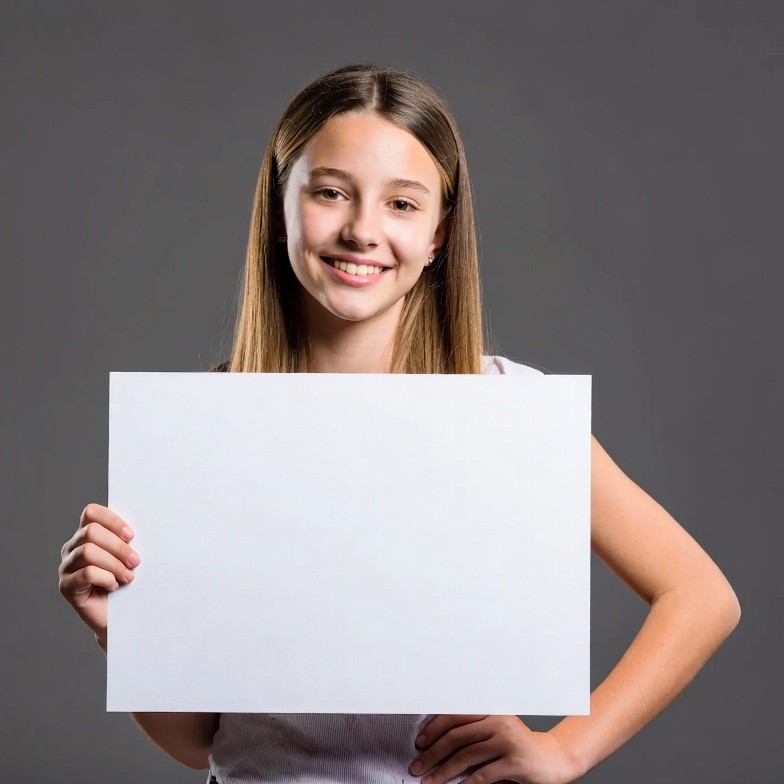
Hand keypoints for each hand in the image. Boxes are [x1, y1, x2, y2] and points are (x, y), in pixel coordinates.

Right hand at [58, 503, 140, 650]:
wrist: (122, 616)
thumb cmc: (128, 581)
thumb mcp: (129, 556)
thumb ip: (127, 540)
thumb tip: (143, 526)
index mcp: (85, 535)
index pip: (91, 513)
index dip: (112, 520)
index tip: (131, 536)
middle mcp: (71, 548)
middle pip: (91, 532)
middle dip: (118, 546)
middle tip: (136, 561)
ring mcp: (66, 567)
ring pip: (88, 552)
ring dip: (114, 563)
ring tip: (128, 576)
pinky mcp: (66, 587)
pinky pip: (86, 573)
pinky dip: (106, 578)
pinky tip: (114, 585)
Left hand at [408, 715, 577, 783]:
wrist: (553, 759)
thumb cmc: (519, 746)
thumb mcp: (497, 732)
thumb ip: (473, 732)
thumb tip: (436, 743)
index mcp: (491, 711)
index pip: (455, 716)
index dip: (434, 728)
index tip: (419, 742)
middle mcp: (498, 722)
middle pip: (456, 736)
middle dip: (433, 753)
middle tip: (418, 765)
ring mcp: (507, 741)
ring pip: (466, 756)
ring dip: (443, 771)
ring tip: (430, 781)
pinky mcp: (514, 762)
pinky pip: (482, 775)